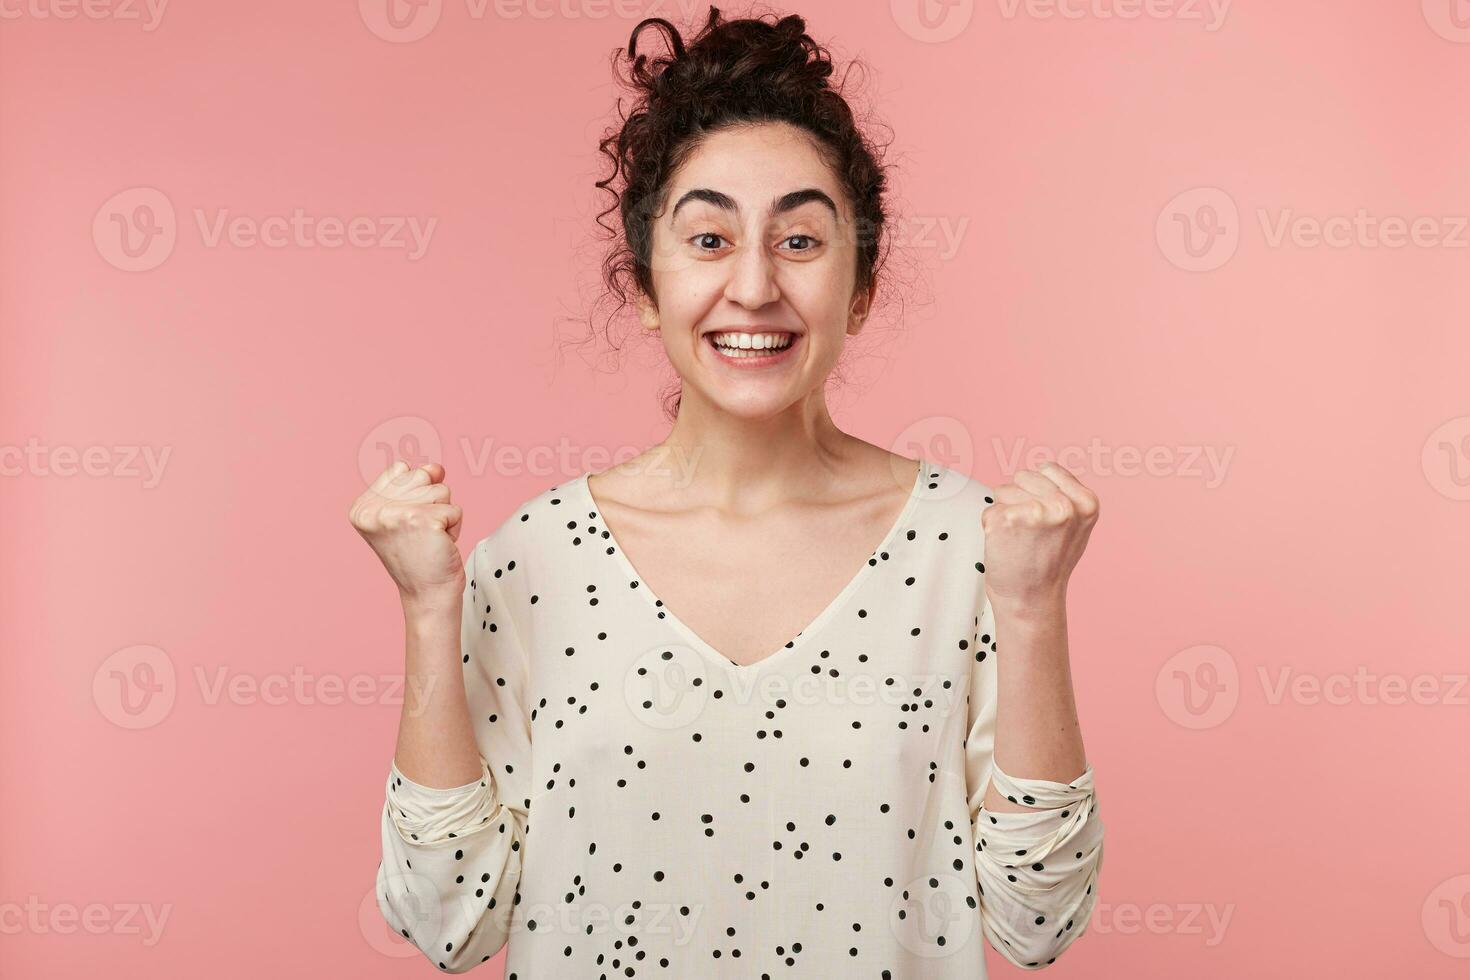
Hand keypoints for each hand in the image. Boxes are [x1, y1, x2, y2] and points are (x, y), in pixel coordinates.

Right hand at [349, 459, 464, 604]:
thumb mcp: (407, 512)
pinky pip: (455, 509)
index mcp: (361, 508)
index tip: (408, 524)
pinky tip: (440, 544)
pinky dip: (454, 527)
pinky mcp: (422, 520)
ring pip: (440, 490)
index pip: (400, 469)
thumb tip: (435, 467)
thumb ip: (415, 483)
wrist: (427, 594)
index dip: (414, 493)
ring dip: (444, 515)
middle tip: (421, 532)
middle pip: (421, 475)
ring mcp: (395, 514)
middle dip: (431, 502)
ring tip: (430, 538)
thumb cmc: (419, 555)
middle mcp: (373, 510)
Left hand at [980, 461, 1098, 609]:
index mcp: (1086, 502)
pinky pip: (989, 509)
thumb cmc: (1049, 563)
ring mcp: (1035, 511)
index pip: (1047, 468)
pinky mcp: (1007, 519)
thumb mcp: (1075, 526)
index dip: (1037, 491)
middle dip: (1019, 499)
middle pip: (1022, 476)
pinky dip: (991, 525)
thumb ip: (1066, 496)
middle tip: (1028, 533)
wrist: (1030, 600)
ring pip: (1003, 490)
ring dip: (1004, 511)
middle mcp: (1064, 505)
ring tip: (1018, 540)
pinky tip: (1005, 545)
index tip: (1043, 521)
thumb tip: (1043, 467)